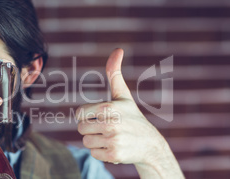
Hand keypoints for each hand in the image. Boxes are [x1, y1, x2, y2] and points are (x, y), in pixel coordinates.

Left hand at [76, 49, 183, 177]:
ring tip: (112, 138)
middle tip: (108, 129)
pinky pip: (94, 154)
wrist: (150, 144)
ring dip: (96, 142)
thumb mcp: (123, 96)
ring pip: (86, 143)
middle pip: (81, 129)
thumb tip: (118, 49)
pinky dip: (102, 153)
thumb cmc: (132, 117)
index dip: (87, 116)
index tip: (101, 117)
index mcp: (107, 107)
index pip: (79, 114)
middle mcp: (110, 123)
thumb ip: (115, 74)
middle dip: (91, 130)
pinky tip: (116, 148)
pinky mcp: (114, 155)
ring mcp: (113, 140)